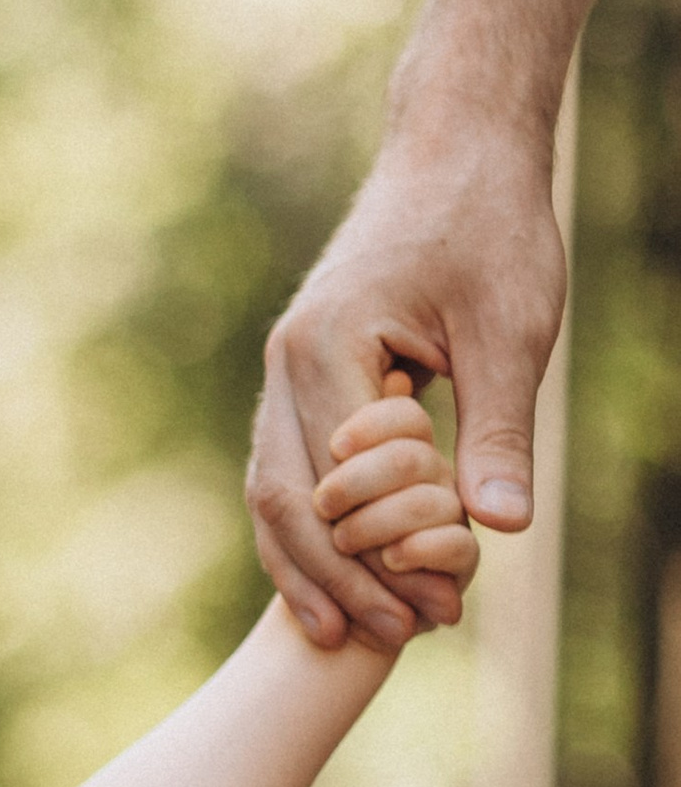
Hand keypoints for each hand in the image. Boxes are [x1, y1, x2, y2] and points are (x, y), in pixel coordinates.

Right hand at [247, 114, 564, 647]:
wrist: (457, 148)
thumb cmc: (491, 225)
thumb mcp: (513, 328)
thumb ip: (499, 427)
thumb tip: (499, 528)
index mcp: (327, 346)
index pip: (338, 484)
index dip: (380, 558)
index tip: (435, 609)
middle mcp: (287, 361)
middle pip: (284, 502)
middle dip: (337, 579)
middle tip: (399, 638)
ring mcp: (284, 368)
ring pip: (273, 492)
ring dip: (314, 566)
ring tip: (360, 631)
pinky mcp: (303, 374)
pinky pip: (288, 469)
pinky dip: (313, 530)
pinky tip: (347, 577)